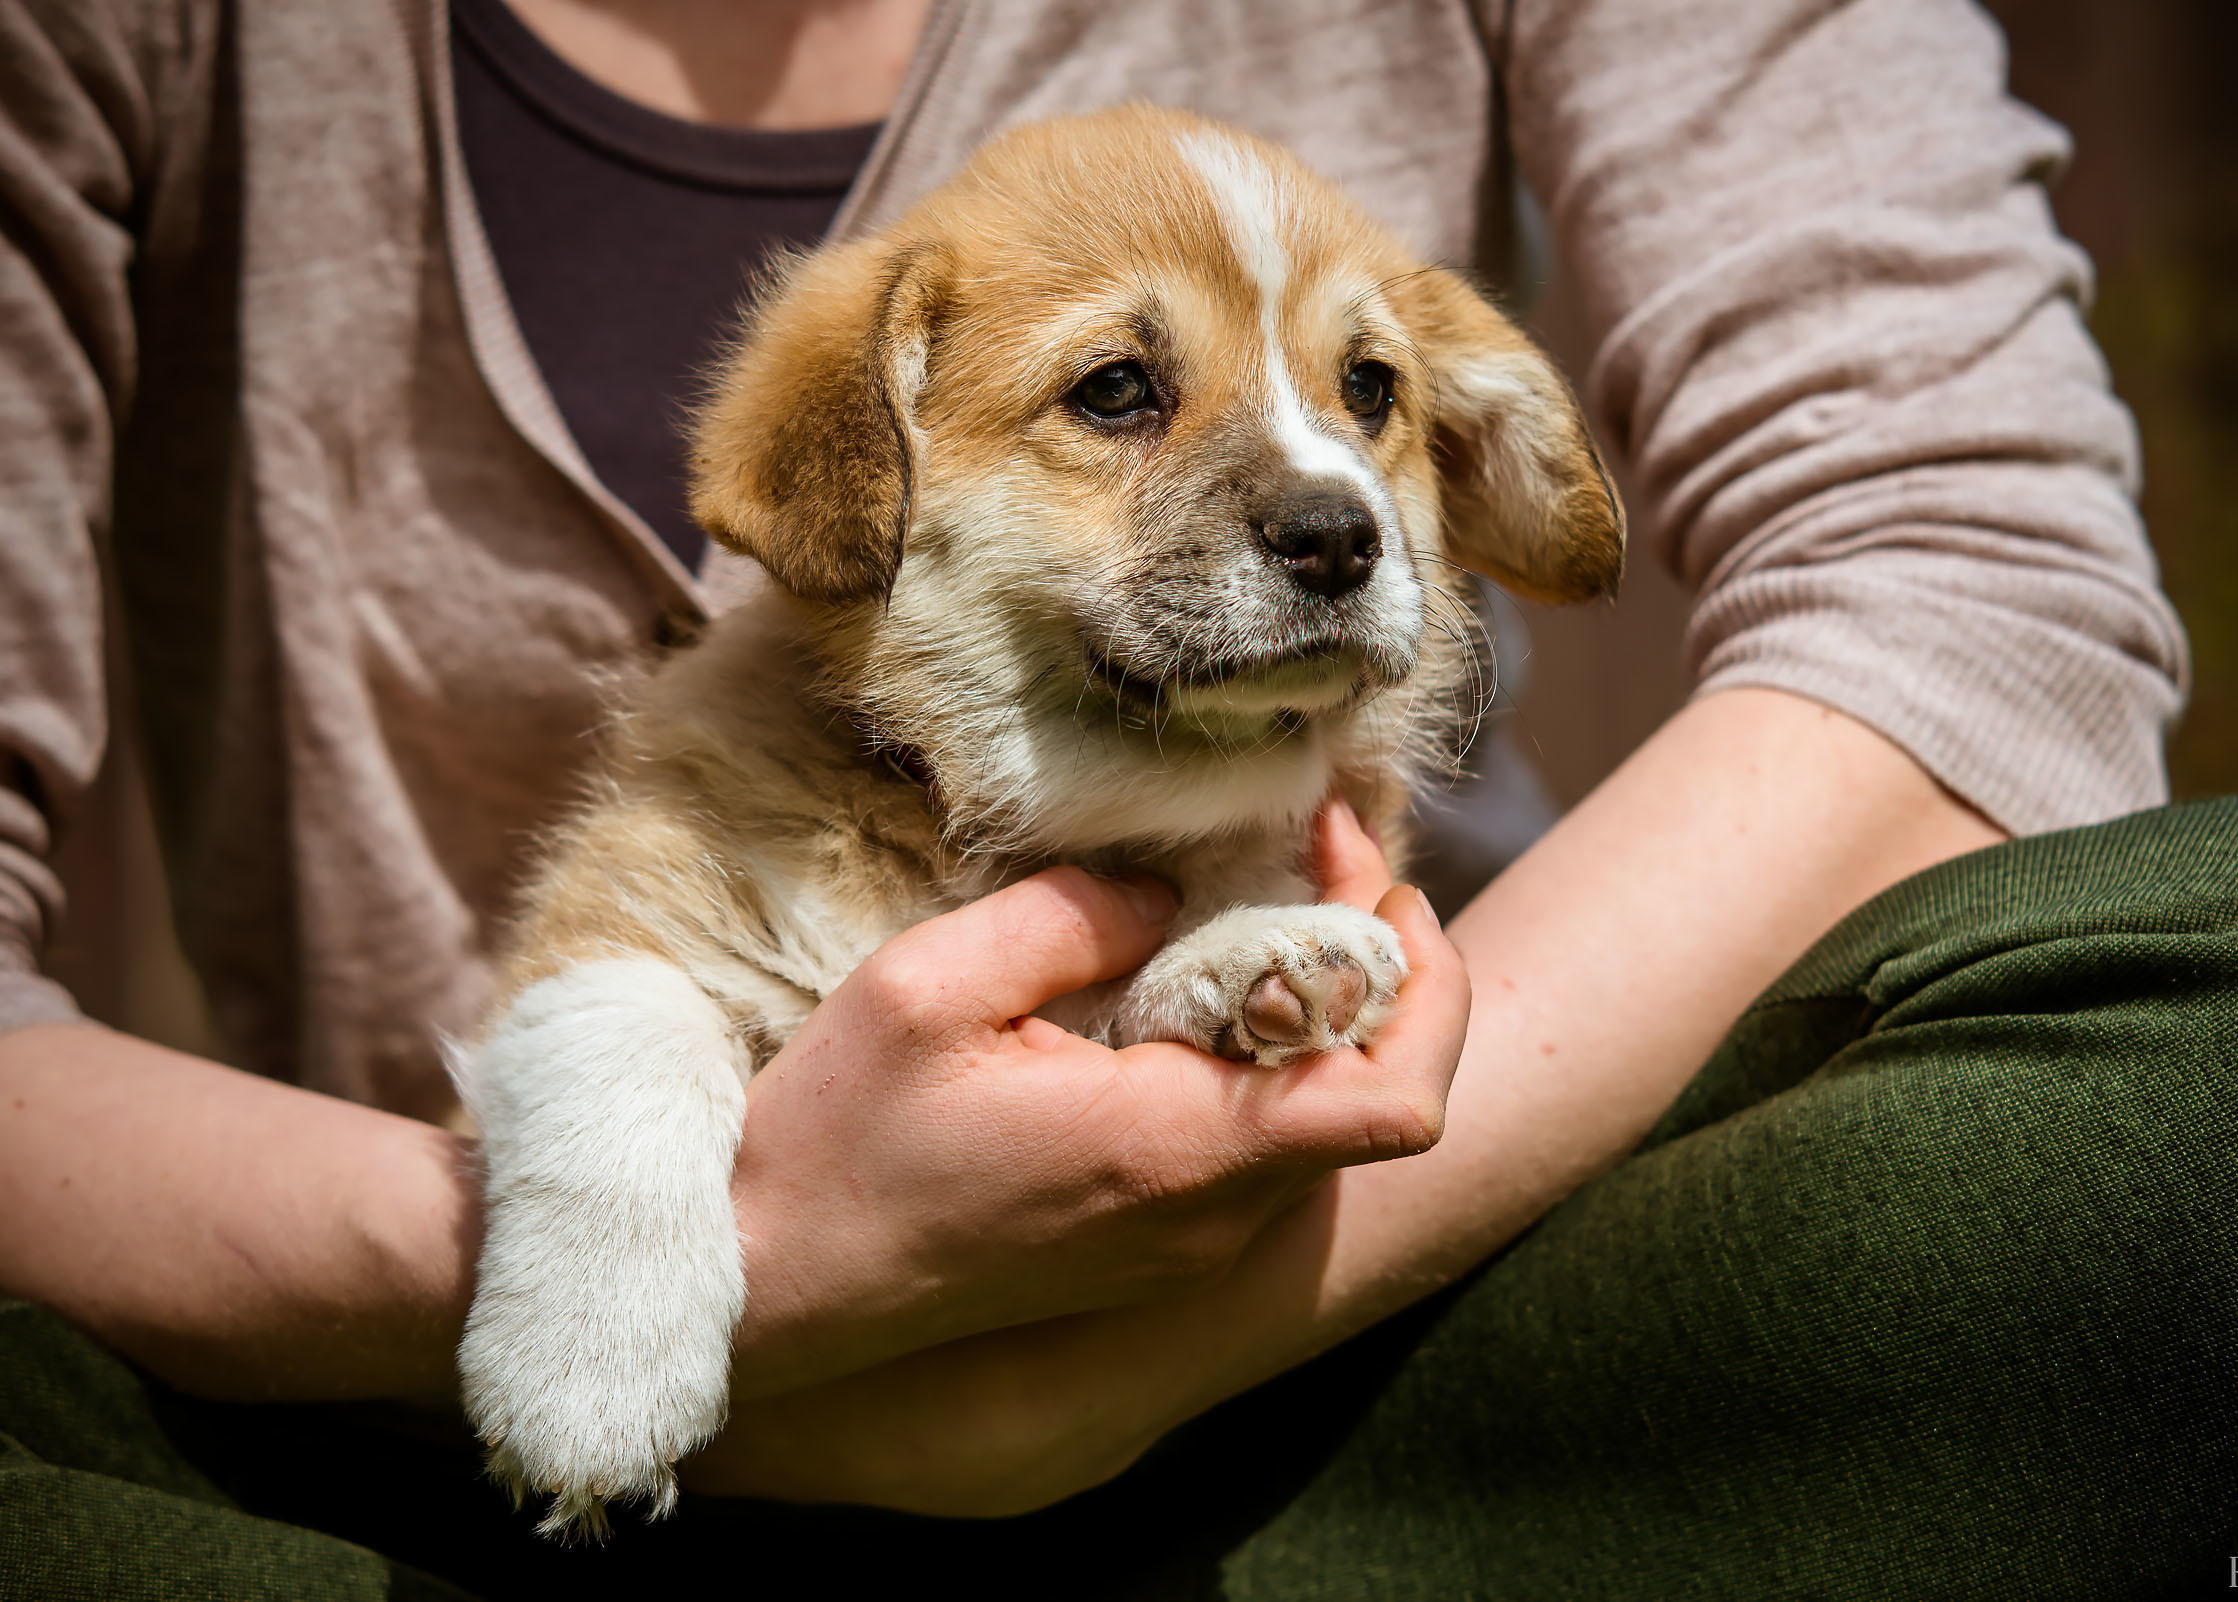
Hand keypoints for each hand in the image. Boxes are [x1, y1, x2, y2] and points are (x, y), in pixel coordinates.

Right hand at [725, 800, 1471, 1397]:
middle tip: (1322, 857)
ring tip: (1267, 901)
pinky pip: (1264, 1148)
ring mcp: (1187, 1245)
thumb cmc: (839, 1140)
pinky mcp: (1155, 1251)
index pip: (1397, 1100)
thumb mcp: (929, 986)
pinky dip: (1271, 1058)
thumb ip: (1072, 915)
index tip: (1367, 871)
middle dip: (1383, 963)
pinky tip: (1203, 985)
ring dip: (1328, 1007)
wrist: (775, 1283)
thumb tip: (1170, 891)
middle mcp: (1209, 1214)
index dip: (1427, 979)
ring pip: (1329, 1122)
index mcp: (1176, 1149)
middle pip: (1383, 1098)